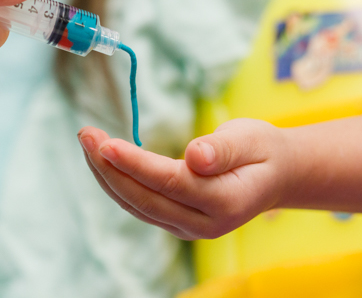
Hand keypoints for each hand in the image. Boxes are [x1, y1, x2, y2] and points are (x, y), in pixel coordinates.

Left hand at [78, 119, 292, 239]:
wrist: (275, 175)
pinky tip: (101, 158)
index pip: (170, 183)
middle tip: (85, 134)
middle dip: (109, 167)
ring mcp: (188, 227)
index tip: (105, 143)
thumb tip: (194, 156)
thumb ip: (222, 149)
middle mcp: (204, 223)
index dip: (135, 164)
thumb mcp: (250, 138)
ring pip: (137, 204)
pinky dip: (116, 181)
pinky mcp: (175, 221)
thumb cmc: (262, 149)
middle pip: (146, 199)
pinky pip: (139, 204)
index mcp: (226, 201)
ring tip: (87, 139)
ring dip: (106, 174)